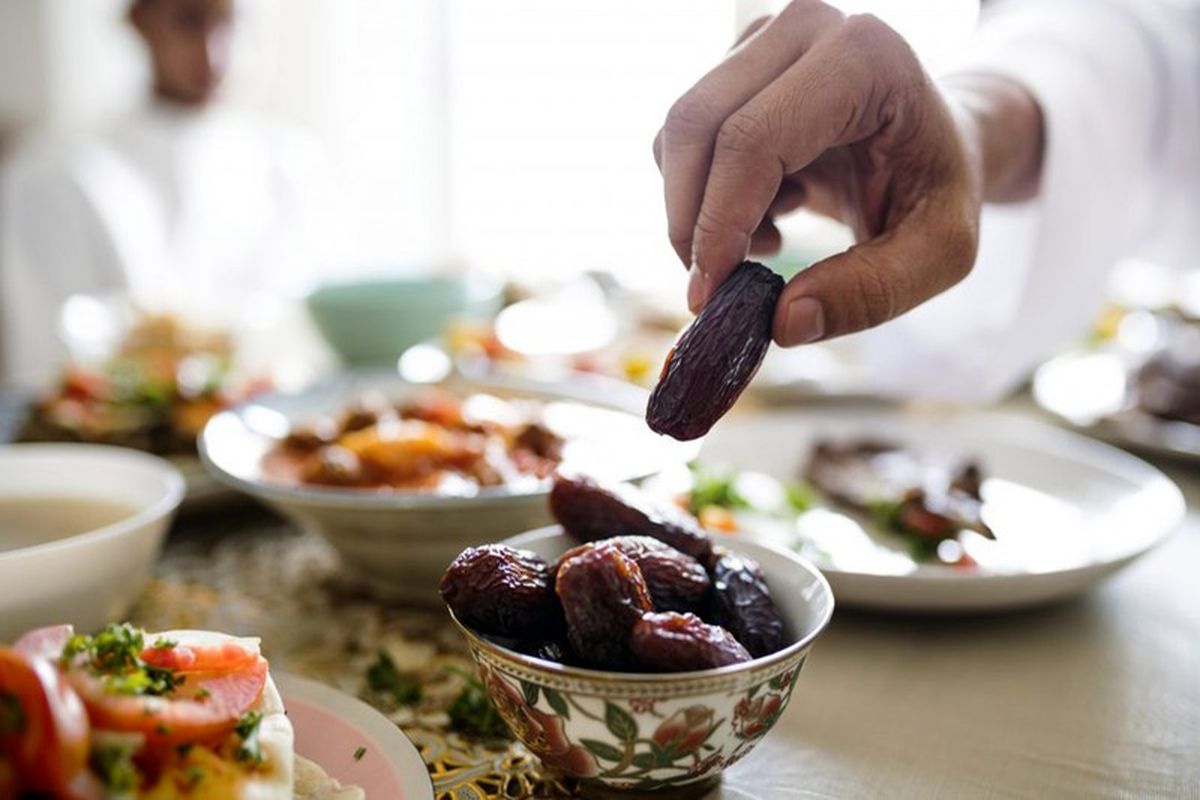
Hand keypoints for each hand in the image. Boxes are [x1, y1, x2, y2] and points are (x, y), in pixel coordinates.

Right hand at [653, 2, 996, 345]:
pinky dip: (704, 194)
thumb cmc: (940, 189)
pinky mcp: (736, 61)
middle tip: (716, 288)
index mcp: (866, 57)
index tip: (710, 295)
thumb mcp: (940, 254)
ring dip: (699, 210)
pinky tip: (765, 211)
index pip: (755, 139)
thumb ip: (871, 292)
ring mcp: (764, 37)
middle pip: (697, 127)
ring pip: (679, 134)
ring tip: (769, 240)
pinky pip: (682, 139)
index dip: (720, 222)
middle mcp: (807, 27)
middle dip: (691, 222)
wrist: (938, 143)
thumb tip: (782, 323)